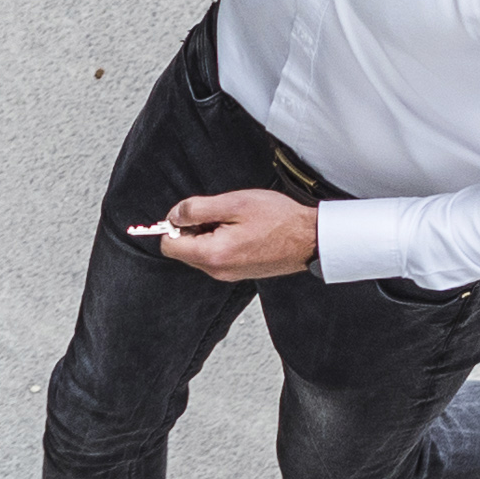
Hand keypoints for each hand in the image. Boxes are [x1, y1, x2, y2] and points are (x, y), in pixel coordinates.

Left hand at [146, 188, 314, 282]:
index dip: (174, 225)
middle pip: (183, 250)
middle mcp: (218, 271)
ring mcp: (229, 274)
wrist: (310, 238)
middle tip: (219, 214)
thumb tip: (173, 215)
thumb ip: (196, 209)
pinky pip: (216, 256)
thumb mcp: (233, 204)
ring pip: (200, 252)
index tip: (191, 213)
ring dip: (208, 234)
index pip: (169, 246)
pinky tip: (241, 230)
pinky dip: (221, 241)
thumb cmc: (278, 219)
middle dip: (193, 229)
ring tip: (234, 221)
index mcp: (213, 255)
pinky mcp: (239, 272)